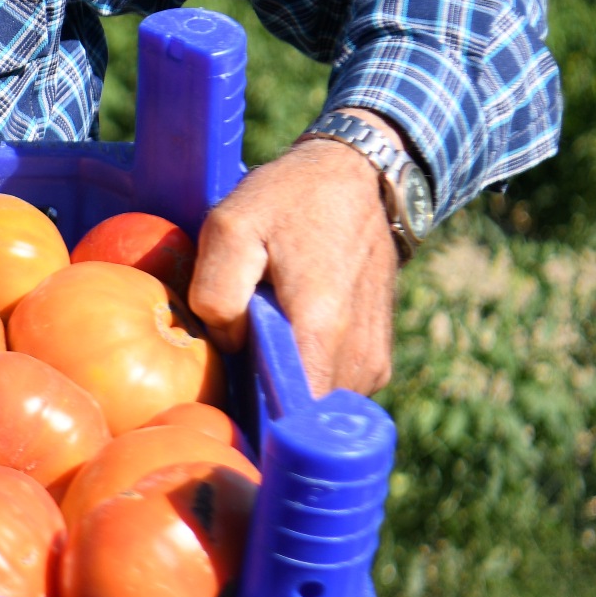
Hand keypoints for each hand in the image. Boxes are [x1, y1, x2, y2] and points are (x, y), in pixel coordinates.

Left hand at [184, 133, 402, 397]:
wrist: (357, 178)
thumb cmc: (290, 199)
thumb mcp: (230, 224)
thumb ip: (217, 292)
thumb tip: (229, 344)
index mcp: (321, 327)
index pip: (293, 416)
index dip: (256, 418)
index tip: (232, 401)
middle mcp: (358, 355)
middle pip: (303, 415)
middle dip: (265, 399)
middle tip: (238, 355)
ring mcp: (374, 359)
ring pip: (321, 405)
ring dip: (289, 384)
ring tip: (264, 338)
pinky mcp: (378, 355)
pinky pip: (336, 387)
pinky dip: (309, 373)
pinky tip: (289, 336)